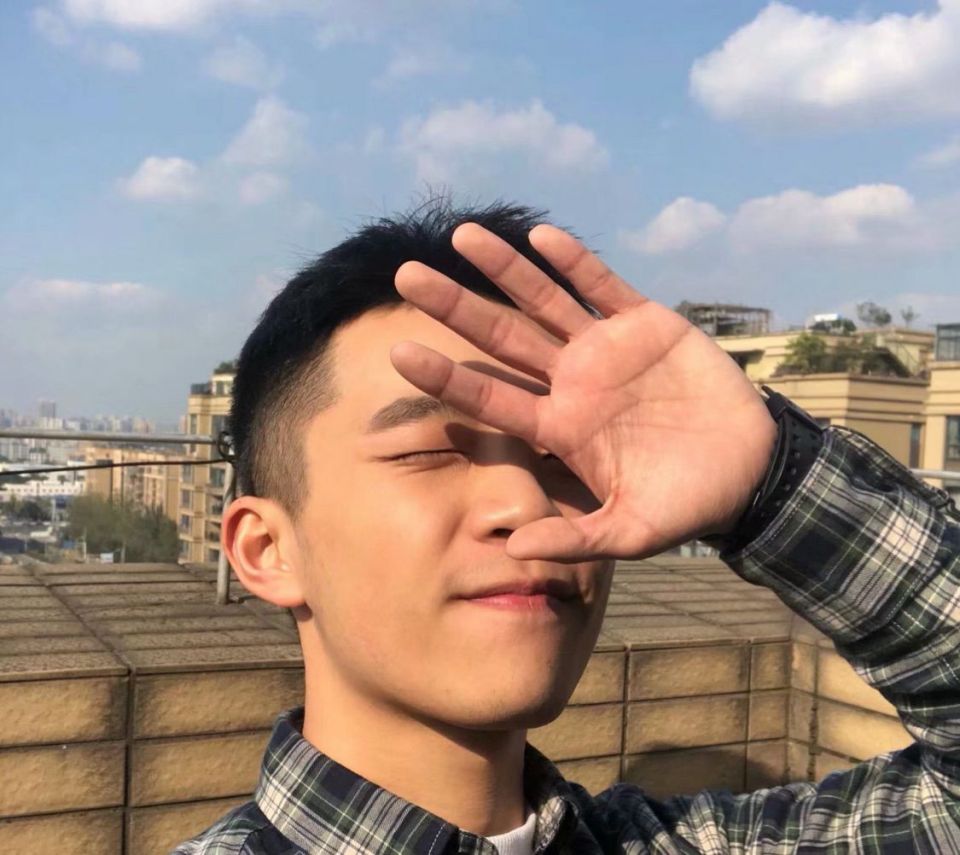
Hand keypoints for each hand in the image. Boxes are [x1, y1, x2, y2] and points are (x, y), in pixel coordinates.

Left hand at [390, 223, 776, 561]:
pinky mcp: (647, 324)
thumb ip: (575, 539)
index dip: (447, 377)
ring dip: (506, 270)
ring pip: (545, 301)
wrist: (744, 469)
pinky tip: (542, 238)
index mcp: (560, 427)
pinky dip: (576, 263)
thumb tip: (516, 549)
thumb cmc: (683, 504)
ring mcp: (606, 349)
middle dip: (456, 307)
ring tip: (463, 236)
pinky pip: (604, 286)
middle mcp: (572, 381)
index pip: (491, 397)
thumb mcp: (630, 531)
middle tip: (406, 277)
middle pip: (502, 338)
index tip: (399, 355)